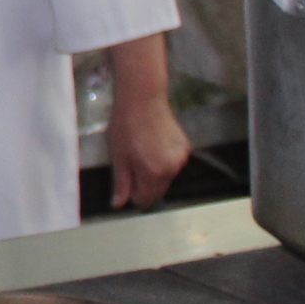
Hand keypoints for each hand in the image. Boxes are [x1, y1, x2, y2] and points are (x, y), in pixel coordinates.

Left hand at [106, 85, 193, 210]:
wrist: (143, 99)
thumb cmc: (126, 126)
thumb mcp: (118, 157)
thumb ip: (122, 183)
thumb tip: (119, 205)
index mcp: (154, 174)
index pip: (146, 200)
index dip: (133, 195)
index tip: (126, 183)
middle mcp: (172, 170)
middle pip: (158, 192)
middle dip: (144, 186)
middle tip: (131, 166)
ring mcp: (182, 159)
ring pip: (166, 178)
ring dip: (154, 174)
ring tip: (141, 153)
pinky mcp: (186, 148)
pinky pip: (173, 165)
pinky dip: (164, 162)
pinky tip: (153, 146)